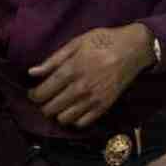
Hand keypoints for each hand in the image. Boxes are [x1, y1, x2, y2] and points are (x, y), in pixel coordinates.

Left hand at [28, 24, 155, 128]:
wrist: (133, 49)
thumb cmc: (103, 41)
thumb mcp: (77, 42)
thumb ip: (54, 59)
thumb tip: (31, 72)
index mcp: (72, 69)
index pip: (43, 92)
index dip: (33, 95)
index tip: (33, 93)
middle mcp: (81, 87)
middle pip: (51, 108)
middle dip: (44, 104)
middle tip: (47, 97)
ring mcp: (93, 99)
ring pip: (64, 119)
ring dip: (58, 113)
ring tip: (60, 103)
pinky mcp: (104, 106)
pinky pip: (82, 123)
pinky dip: (74, 119)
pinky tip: (75, 108)